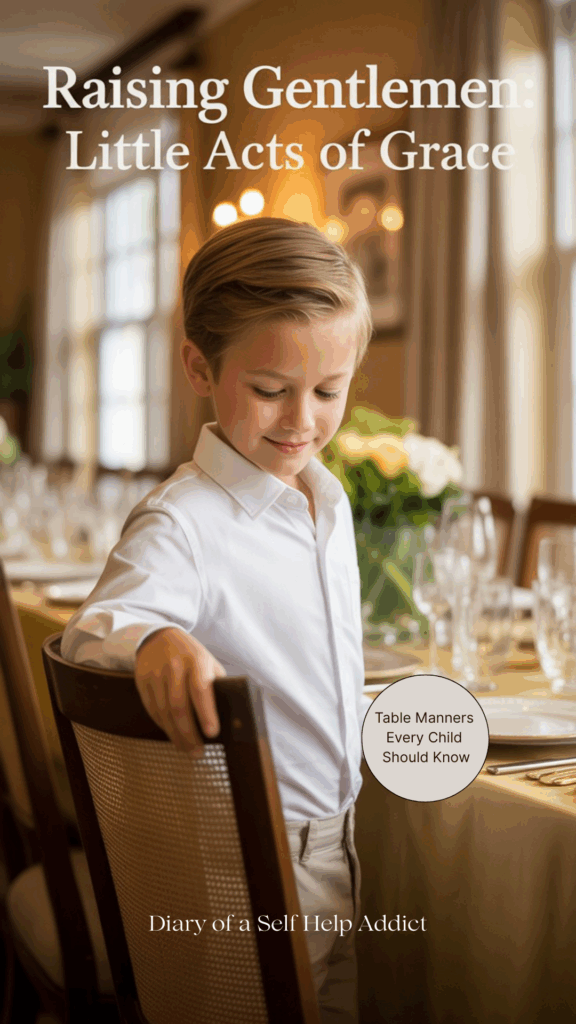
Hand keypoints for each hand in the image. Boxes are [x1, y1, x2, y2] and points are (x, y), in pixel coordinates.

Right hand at [135, 628, 225, 757]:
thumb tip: (229, 715)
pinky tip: (172, 733)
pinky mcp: (142, 680)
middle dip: (188, 733)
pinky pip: (152, 709)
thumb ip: (216, 685)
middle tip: (197, 752)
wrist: (159, 637)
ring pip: (163, 712)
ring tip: (186, 748)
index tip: (212, 733)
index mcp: (196, 661)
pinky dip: (162, 725)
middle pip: (179, 706)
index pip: (200, 689)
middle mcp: (174, 667)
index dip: (206, 712)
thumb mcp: (208, 663)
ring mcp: (155, 673)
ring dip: (175, 735)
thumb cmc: (191, 656)